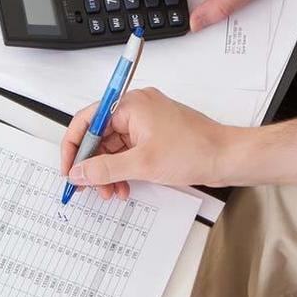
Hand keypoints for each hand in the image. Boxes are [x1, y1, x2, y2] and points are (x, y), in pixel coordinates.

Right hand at [60, 87, 235, 200]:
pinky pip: (128, 150)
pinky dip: (123, 169)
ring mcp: (146, 121)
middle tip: (91, 188)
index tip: (70, 170)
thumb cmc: (195, 150)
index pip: (87, 120)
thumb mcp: (142, 164)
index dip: (74, 147)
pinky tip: (125, 186)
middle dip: (94, 165)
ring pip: (113, 146)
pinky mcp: (154, 135)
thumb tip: (80, 172)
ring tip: (112, 192)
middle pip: (99, 135)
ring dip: (108, 171)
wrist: (226, 157)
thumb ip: (105, 169)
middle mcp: (136, 108)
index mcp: (130, 104)